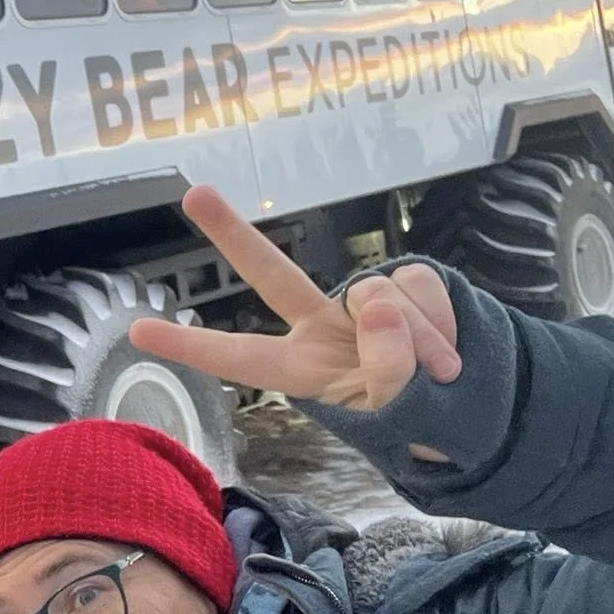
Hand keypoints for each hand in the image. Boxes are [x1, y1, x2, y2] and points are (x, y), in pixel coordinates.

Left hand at [130, 186, 461, 429]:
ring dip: (421, 338)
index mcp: (303, 369)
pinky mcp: (406, 279)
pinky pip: (421, 284)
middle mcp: (321, 325)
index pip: (240, 357)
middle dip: (232, 232)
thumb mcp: (399, 414)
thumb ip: (388, 369)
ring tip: (440, 372)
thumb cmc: (421, 420)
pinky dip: (442, 318)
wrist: (476, 403)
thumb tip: (380, 306)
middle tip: (193, 193)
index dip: (191, 347)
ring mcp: (363, 299)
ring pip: (379, 293)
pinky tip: (451, 345)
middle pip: (270, 272)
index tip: (137, 330)